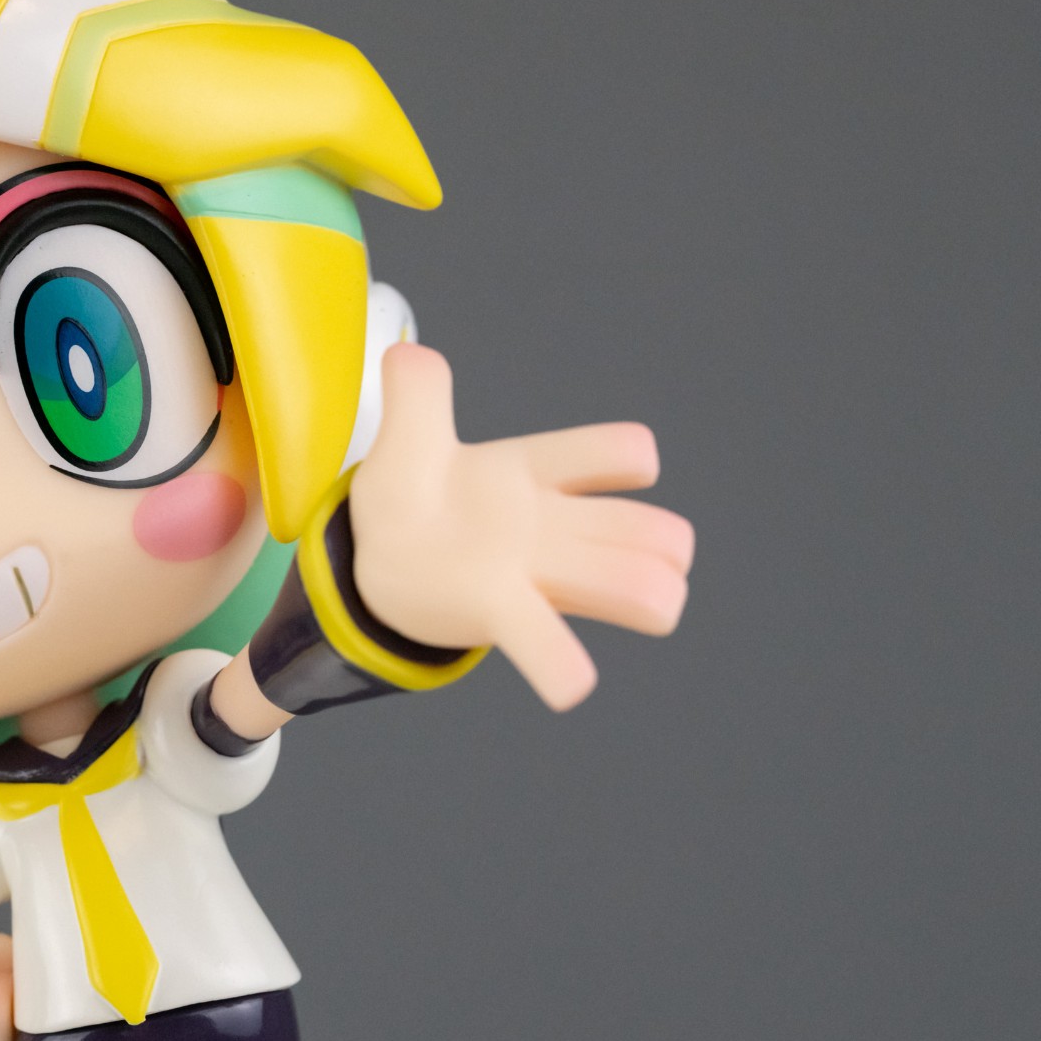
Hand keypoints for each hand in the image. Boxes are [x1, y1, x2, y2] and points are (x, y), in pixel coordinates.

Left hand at [350, 344, 693, 710]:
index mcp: (533, 471)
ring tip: (650, 607)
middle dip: (662, 548)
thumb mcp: (405, 441)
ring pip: (627, 582)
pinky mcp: (505, 613)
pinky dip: (561, 665)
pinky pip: (545, 641)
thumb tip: (406, 354)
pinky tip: (571, 685)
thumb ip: (416, 395)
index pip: (609, 452)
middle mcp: (550, 523)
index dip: (631, 458)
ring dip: (649, 597)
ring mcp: (536, 572)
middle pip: (641, 528)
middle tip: (647, 571)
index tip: (637, 463)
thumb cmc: (412, 496)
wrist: (378, 561)